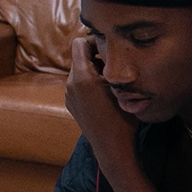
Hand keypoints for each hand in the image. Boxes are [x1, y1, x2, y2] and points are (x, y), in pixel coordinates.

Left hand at [65, 36, 139, 165]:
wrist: (113, 149)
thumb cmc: (123, 118)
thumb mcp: (123, 86)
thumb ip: (114, 66)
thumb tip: (114, 49)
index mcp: (81, 77)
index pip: (80, 43)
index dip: (95, 42)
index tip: (111, 51)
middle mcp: (70, 84)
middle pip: (79, 56)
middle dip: (96, 56)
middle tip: (116, 64)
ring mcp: (69, 95)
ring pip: (80, 69)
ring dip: (94, 69)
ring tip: (112, 80)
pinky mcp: (71, 104)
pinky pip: (79, 83)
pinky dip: (90, 82)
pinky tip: (105, 93)